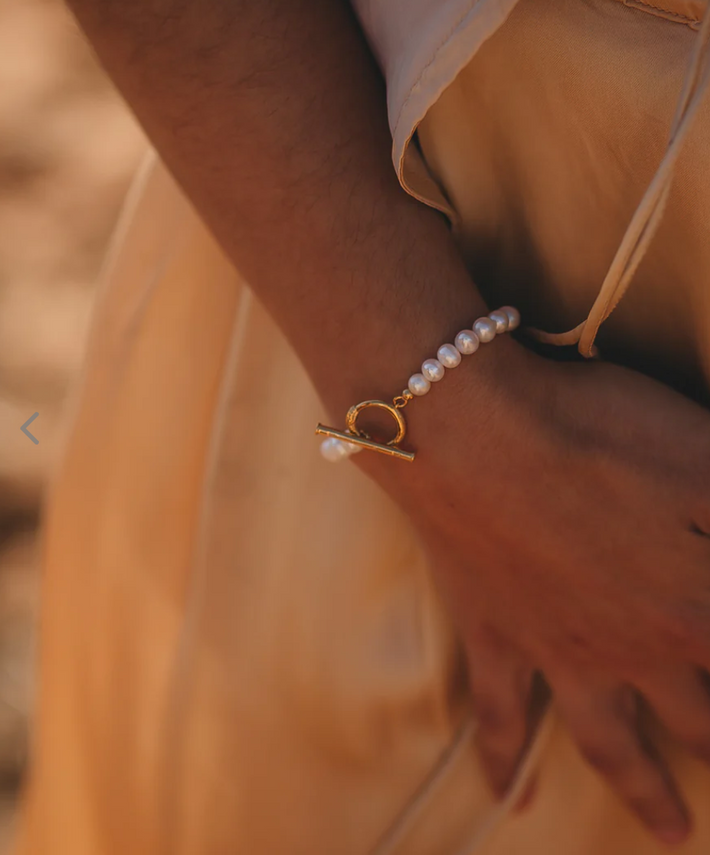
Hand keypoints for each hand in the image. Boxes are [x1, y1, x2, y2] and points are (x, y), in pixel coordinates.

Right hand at [358, 343, 709, 845]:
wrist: (476, 433)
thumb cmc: (594, 433)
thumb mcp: (703, 460)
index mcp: (694, 610)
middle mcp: (634, 651)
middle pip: (700, 722)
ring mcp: (558, 652)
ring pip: (610, 742)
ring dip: (646, 792)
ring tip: (670, 833)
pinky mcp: (494, 637)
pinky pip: (500, 715)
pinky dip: (503, 763)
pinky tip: (505, 802)